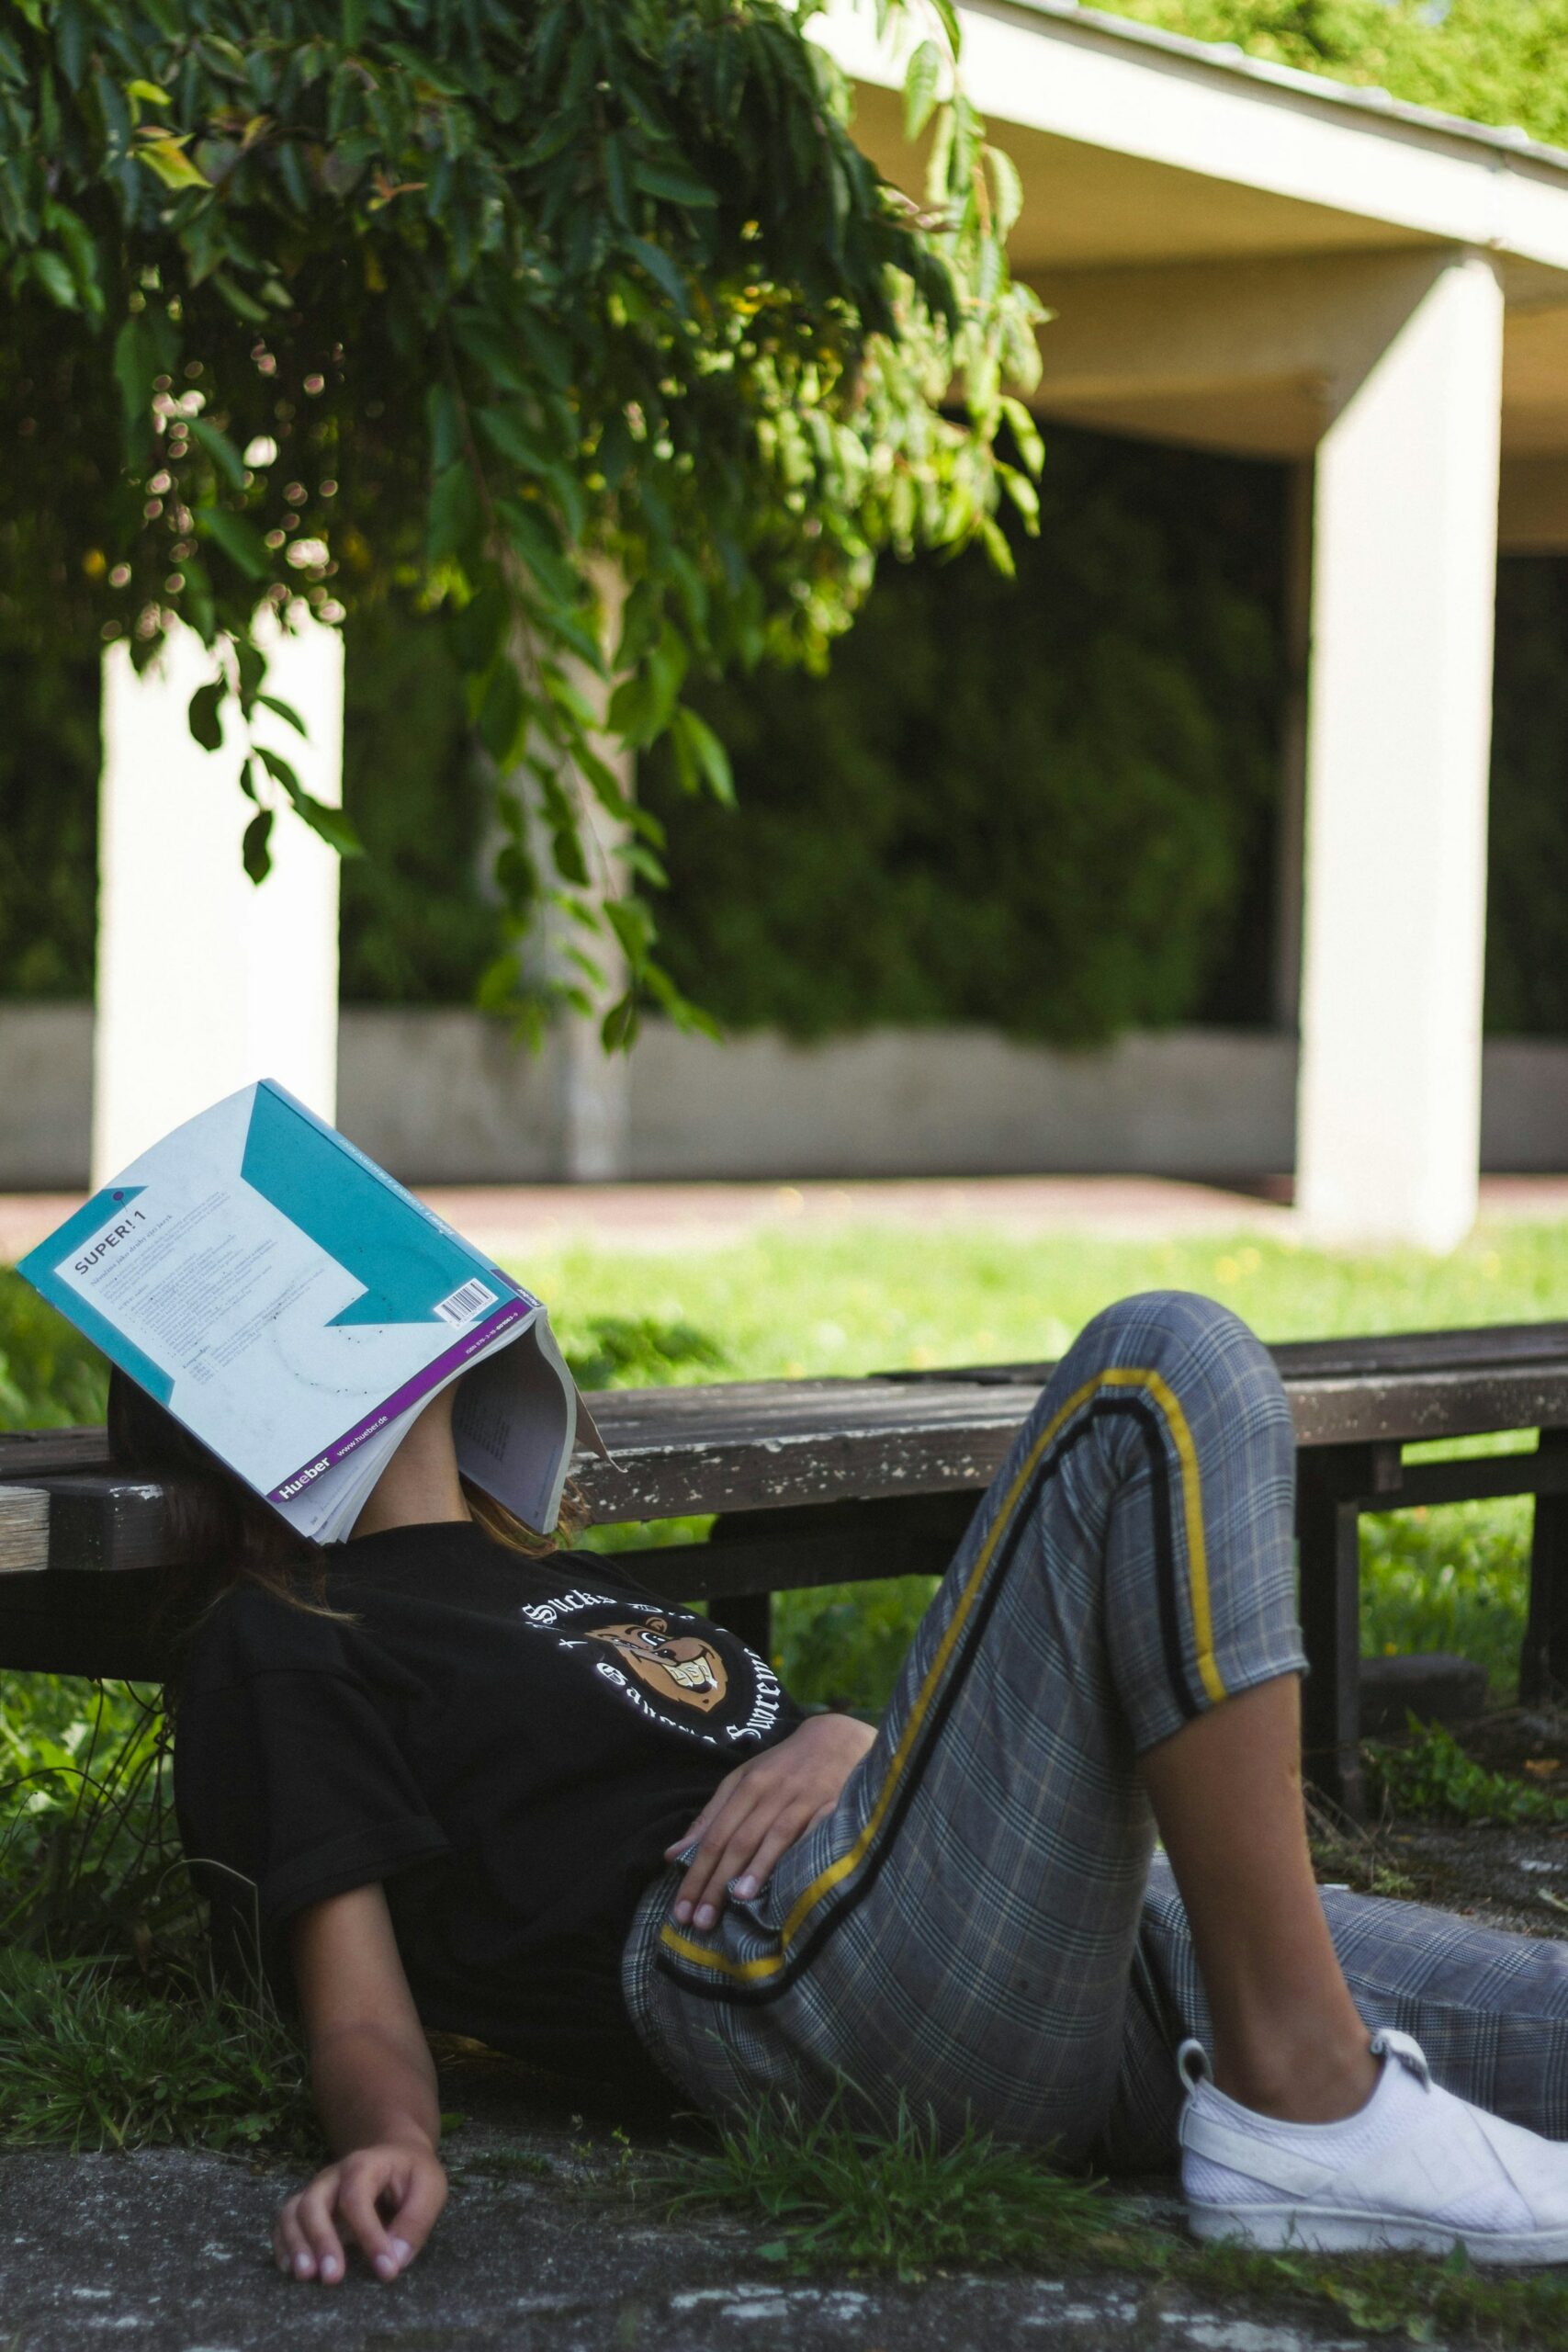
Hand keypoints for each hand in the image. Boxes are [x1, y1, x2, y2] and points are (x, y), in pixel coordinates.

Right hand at [273, 2140, 446, 2284]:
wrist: (394, 2153)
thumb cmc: (412, 2174)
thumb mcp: (430, 2188)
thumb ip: (416, 2221)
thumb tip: (395, 2260)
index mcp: (365, 2165)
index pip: (357, 2199)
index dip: (369, 2236)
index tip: (386, 2270)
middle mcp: (333, 2176)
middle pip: (314, 2203)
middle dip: (321, 2241)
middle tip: (333, 2278)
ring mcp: (318, 2191)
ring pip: (293, 2212)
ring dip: (296, 2245)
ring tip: (305, 2276)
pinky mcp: (309, 2208)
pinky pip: (285, 2222)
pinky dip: (283, 2245)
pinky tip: (290, 2269)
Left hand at [665, 1713, 876, 1931]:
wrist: (836, 1738)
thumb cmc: (782, 1766)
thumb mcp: (742, 1781)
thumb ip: (710, 1817)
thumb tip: (672, 1856)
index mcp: (745, 1786)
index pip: (714, 1837)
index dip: (696, 1874)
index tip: (680, 1910)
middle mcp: (771, 1792)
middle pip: (738, 1841)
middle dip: (717, 1882)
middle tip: (700, 1922)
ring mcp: (802, 1799)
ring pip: (773, 1837)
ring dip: (754, 1869)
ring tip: (737, 1902)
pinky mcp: (833, 1805)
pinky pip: (813, 1833)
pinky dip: (799, 1855)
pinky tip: (790, 1880)